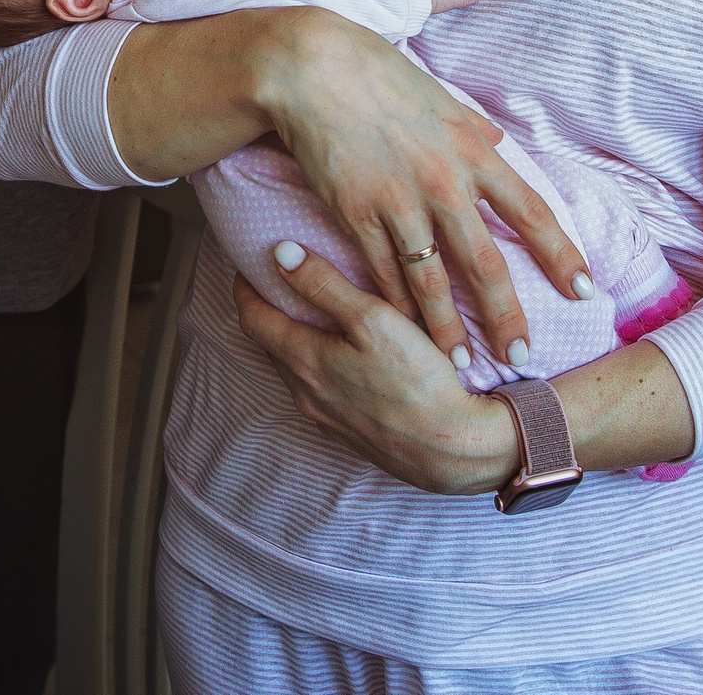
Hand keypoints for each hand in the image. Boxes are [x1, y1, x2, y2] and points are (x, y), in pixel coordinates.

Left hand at [232, 244, 516, 494]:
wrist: (456, 449)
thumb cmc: (418, 381)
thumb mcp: (373, 319)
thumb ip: (324, 285)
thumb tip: (280, 253)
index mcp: (304, 361)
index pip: (253, 318)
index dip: (246, 288)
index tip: (249, 265)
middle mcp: (305, 393)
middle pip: (270, 344)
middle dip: (269, 311)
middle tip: (277, 283)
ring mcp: (326, 418)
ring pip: (295, 370)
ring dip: (293, 340)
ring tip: (311, 314)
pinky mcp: (349, 433)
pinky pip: (319, 392)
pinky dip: (318, 365)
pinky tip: (344, 356)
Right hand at [255, 10, 589, 370]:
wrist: (312, 69)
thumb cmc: (377, 74)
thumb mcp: (441, 97)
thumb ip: (473, 127)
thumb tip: (500, 141)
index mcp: (474, 152)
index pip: (532, 213)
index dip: (561, 255)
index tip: (585, 289)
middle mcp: (444, 184)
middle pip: (486, 264)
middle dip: (506, 316)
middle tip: (521, 356)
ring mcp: (399, 202)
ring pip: (431, 281)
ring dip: (446, 327)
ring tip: (457, 363)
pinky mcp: (357, 213)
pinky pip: (382, 272)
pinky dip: (395, 306)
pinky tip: (403, 330)